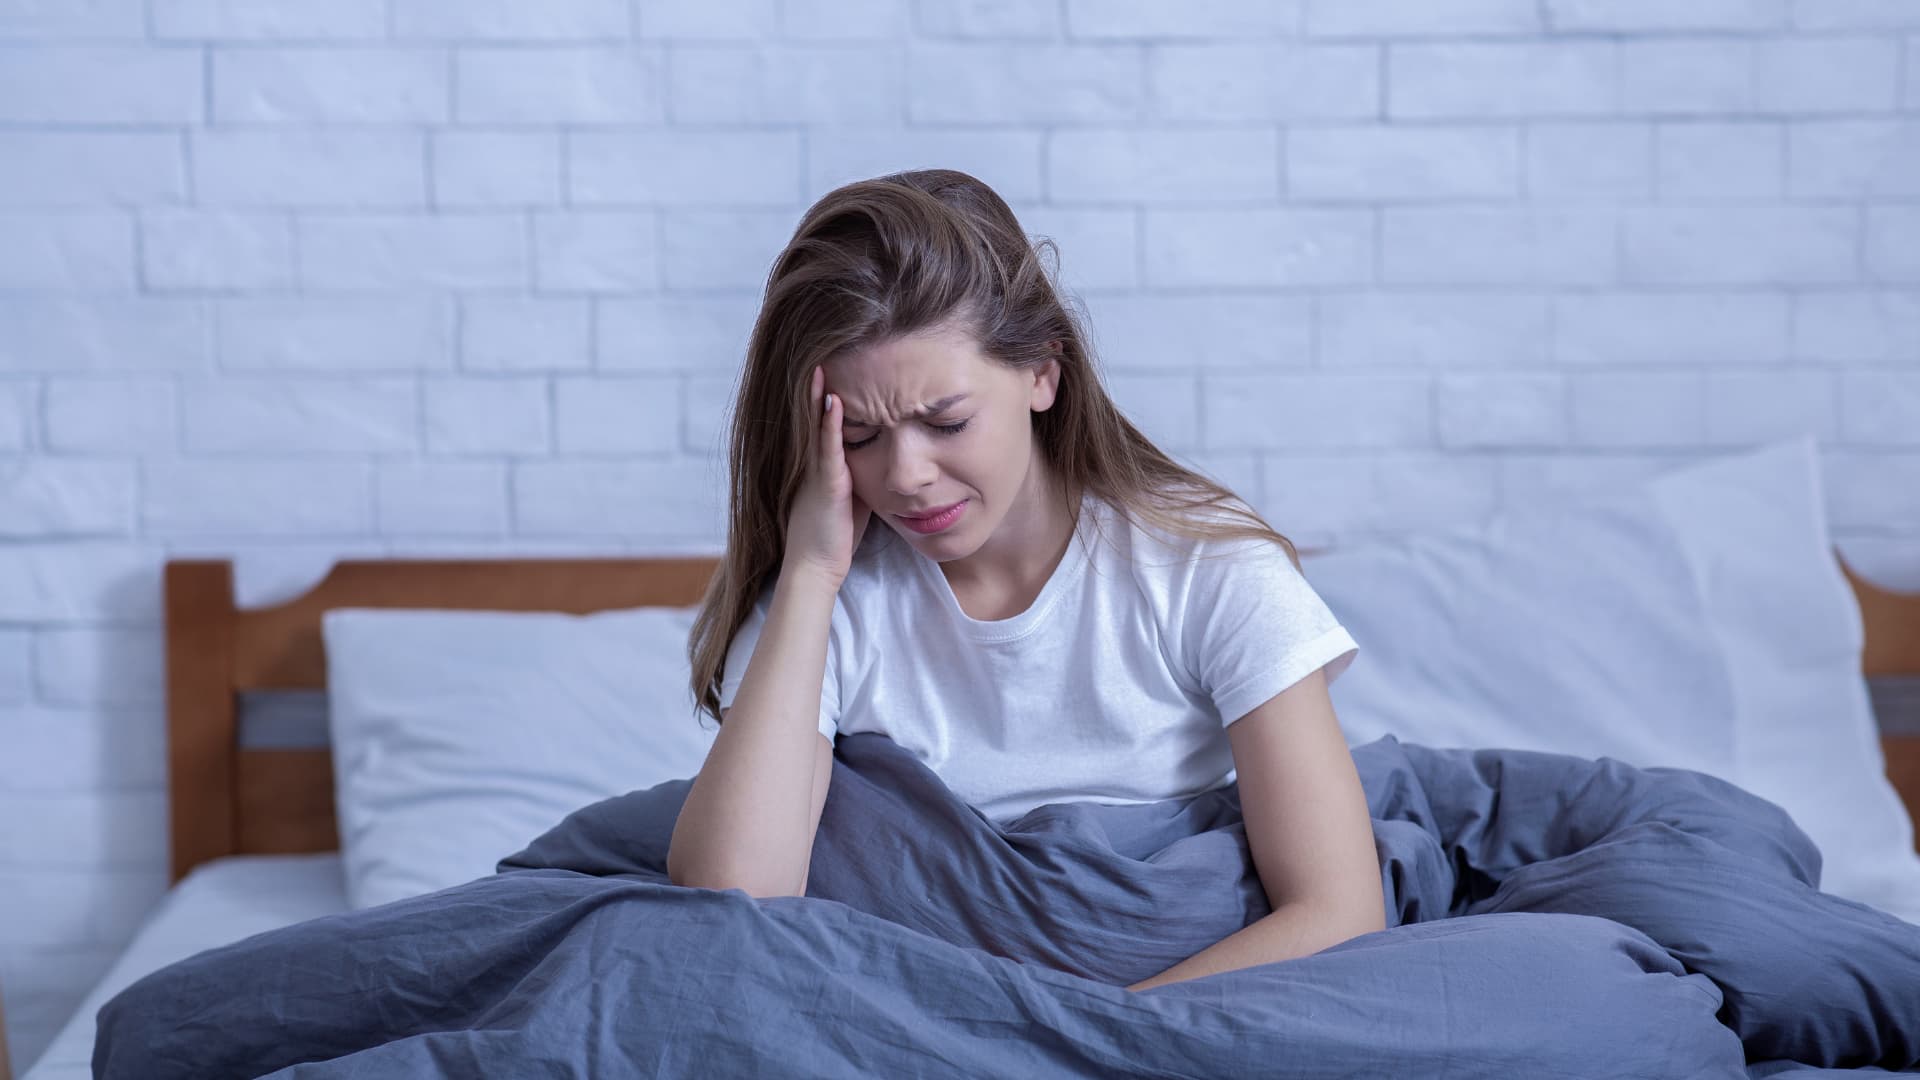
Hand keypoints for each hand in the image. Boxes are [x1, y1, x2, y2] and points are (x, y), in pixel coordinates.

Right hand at [782, 364, 870, 585]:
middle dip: (817, 384)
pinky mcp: (826, 485)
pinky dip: (830, 422)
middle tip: (821, 349)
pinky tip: (834, 399)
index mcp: (821, 464)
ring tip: (822, 360)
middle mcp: (815, 462)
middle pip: (816, 415)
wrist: (815, 567)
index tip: (831, 363)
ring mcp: (817, 471)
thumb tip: (884, 455)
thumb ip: (861, 472)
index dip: (825, 393)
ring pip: (818, 425)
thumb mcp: (850, 495)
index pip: (824, 421)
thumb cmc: (835, 536)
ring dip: (819, 393)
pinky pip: (827, 448)